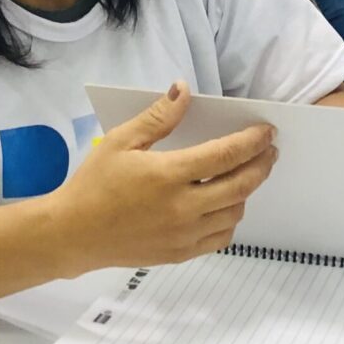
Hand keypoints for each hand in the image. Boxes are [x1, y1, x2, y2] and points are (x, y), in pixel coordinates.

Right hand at [50, 82, 275, 273]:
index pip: (225, 156)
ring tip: (246, 174)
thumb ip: (157, 117)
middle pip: (240, 185)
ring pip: (235, 213)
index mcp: (168, 175)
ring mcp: (184, 235)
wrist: (74, 233)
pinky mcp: (181, 253)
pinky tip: (226, 205)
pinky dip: (231, 219)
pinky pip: (221, 237)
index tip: (266, 131)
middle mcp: (183, 208)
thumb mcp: (120, 141)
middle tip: (269, 151)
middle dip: (261, 164)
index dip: (251, 141)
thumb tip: (184, 89)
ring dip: (247, 191)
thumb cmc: (94, 183)